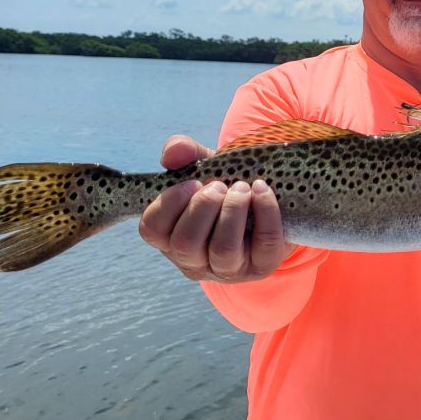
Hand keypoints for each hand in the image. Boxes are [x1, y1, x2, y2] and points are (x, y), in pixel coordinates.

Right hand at [138, 134, 293, 281]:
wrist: (268, 200)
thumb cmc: (224, 186)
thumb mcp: (202, 167)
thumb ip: (183, 152)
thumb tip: (173, 151)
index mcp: (171, 236)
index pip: (152, 229)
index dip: (168, 204)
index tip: (191, 182)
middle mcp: (194, 259)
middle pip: (185, 244)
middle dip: (202, 207)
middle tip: (218, 185)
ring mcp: (228, 268)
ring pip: (223, 249)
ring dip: (232, 210)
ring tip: (242, 187)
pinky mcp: (262, 265)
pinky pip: (264, 244)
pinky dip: (265, 212)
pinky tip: (261, 189)